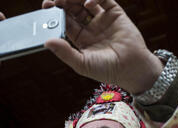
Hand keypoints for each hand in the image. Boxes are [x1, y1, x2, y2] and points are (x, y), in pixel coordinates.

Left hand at [42, 0, 162, 94]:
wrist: (131, 69)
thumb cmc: (107, 70)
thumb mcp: (82, 63)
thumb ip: (64, 52)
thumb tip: (47, 42)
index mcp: (81, 39)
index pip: (65, 22)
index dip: (55, 14)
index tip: (46, 7)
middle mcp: (90, 27)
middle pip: (73, 9)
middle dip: (63, 3)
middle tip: (53, 0)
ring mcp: (102, 19)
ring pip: (85, 2)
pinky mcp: (115, 13)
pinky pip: (104, 0)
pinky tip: (87, 3)